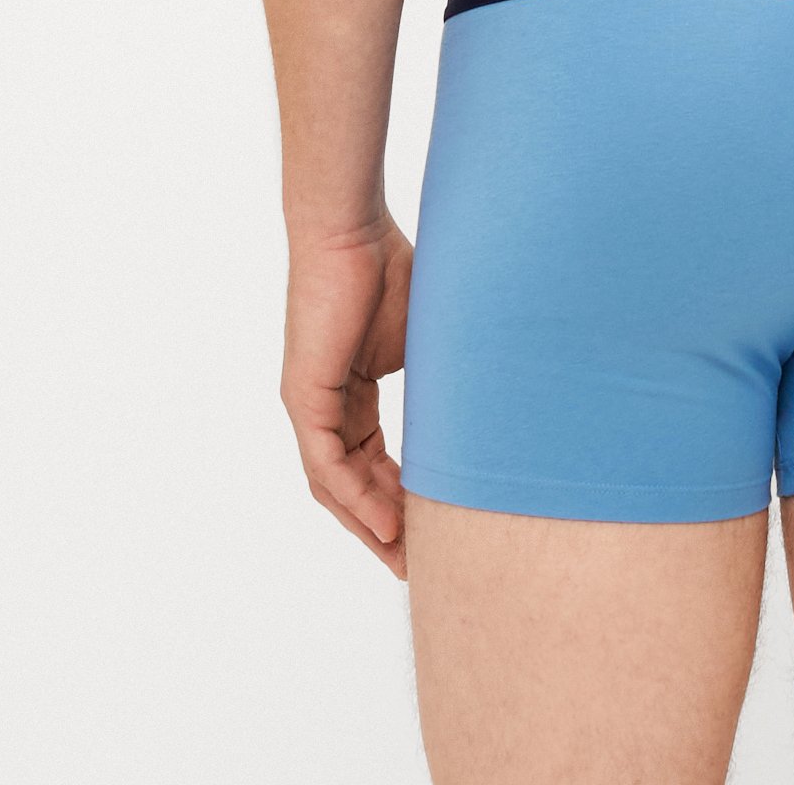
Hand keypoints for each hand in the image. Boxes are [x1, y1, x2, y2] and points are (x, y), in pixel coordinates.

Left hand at [281, 215, 413, 579]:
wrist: (352, 230)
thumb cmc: (391, 266)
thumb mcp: (427, 339)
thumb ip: (442, 379)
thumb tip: (489, 407)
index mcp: (349, 392)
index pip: (371, 462)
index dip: (399, 500)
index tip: (431, 530)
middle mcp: (323, 405)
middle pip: (350, 485)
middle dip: (384, 527)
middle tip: (418, 564)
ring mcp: (310, 403)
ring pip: (335, 485)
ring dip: (369, 523)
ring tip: (404, 557)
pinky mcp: (305, 397)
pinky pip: (327, 464)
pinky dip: (356, 497)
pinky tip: (386, 521)